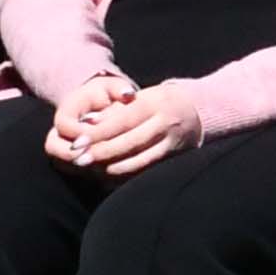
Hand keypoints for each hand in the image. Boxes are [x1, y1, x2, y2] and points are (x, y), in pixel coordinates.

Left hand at [51, 72, 206, 174]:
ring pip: (140, 160)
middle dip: (102, 152)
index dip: (98, 133)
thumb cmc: (159, 102)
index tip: (77, 142)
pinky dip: (128, 174)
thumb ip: (115, 111)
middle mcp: (165, 123)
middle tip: (79, 160)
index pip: (122, 120)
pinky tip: (110, 176)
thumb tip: (86, 123)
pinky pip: (148, 169)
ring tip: (91, 170)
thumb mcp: (140, 98)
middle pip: (130, 142)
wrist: (198, 110)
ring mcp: (172, 142)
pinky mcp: (175, 157)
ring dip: (113, 167)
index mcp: (154, 103)